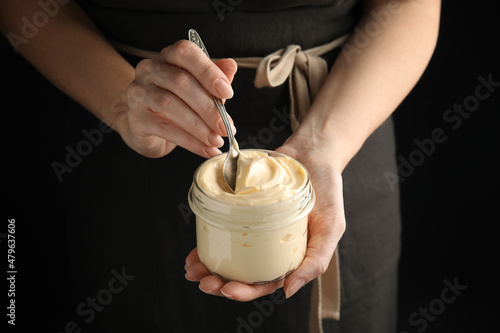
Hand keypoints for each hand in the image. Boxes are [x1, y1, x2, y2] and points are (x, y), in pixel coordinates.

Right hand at [118, 40, 237, 157]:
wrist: (146, 126)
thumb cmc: (177, 103)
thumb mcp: (199, 89)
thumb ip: (214, 78)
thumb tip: (231, 66)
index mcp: (168, 56)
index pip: (185, 53)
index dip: (208, 71)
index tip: (227, 92)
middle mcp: (150, 69)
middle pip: (180, 82)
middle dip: (208, 108)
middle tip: (226, 127)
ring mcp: (139, 92)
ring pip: (170, 105)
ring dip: (199, 126)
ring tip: (216, 140)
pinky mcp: (135, 117)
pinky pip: (164, 129)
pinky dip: (189, 141)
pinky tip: (205, 149)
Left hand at [184, 137, 345, 300]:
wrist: (313, 153)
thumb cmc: (327, 191)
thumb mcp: (331, 227)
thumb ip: (316, 260)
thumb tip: (289, 291)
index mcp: (289, 257)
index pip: (264, 283)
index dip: (245, 291)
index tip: (227, 289)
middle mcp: (268, 246)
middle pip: (240, 273)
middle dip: (219, 282)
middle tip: (203, 281)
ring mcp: (253, 229)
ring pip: (227, 255)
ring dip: (207, 267)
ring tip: (192, 269)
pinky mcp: (241, 210)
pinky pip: (221, 228)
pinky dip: (207, 241)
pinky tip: (194, 250)